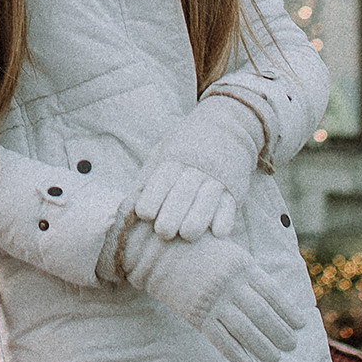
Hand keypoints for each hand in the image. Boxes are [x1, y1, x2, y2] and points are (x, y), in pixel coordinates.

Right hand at [113, 219, 304, 361]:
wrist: (158, 250)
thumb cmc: (199, 249)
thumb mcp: (230, 252)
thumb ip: (250, 273)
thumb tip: (274, 296)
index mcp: (242, 266)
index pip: (274, 294)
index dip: (289, 311)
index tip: (301, 325)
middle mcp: (231, 285)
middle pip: (263, 315)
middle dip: (281, 333)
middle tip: (292, 346)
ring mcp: (213, 301)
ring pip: (246, 331)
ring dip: (264, 347)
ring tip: (276, 358)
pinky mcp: (197, 315)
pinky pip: (221, 339)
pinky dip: (236, 353)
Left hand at [127, 84, 267, 246]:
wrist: (227, 126)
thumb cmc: (186, 147)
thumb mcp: (163, 151)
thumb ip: (147, 177)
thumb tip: (127, 205)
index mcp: (175, 159)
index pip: (160, 183)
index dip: (151, 202)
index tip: (145, 215)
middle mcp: (196, 169)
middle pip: (182, 198)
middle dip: (170, 220)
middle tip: (163, 233)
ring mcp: (217, 178)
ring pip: (206, 206)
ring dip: (195, 225)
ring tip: (187, 235)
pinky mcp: (234, 189)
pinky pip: (229, 209)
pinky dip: (222, 223)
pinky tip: (215, 232)